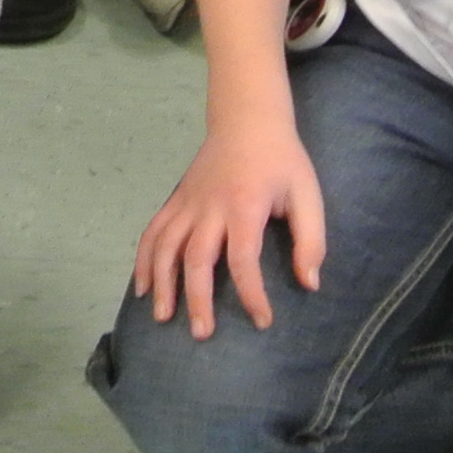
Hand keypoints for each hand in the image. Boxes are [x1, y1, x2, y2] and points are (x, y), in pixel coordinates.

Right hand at [130, 120, 323, 338]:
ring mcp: (187, 203)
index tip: (262, 321)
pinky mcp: (176, 201)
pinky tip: (142, 288)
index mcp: (244, 206)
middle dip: (197, 298)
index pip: (243, 259)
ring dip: (162, 283)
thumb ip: (310, 240)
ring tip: (163, 318)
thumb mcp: (307, 194)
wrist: (247, 118)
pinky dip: (143, 260)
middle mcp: (209, 208)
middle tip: (202, 334)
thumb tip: (308, 284)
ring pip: (165, 246)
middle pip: (196, 258)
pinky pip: (153, 232)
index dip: (251, 294)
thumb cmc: (282, 160)